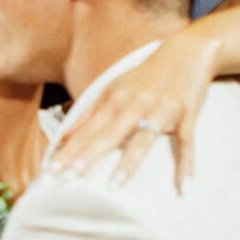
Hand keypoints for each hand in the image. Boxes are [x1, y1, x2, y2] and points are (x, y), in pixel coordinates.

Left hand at [50, 28, 219, 188]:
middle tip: (71, 176)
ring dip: (129, 164)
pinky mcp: (186, 116)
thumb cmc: (145, 76)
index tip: (52, 169)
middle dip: (89, 156)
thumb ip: (89, 114)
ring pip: (143, 141)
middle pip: (109, 136)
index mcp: (115, 100)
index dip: (69, 150)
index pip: (87, 130)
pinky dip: (186, 165)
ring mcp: (162, 111)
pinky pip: (186, 144)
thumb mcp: (113, 89)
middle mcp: (135, 105)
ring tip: (114, 186)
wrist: (186, 53)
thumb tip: (63, 137)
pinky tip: (183, 187)